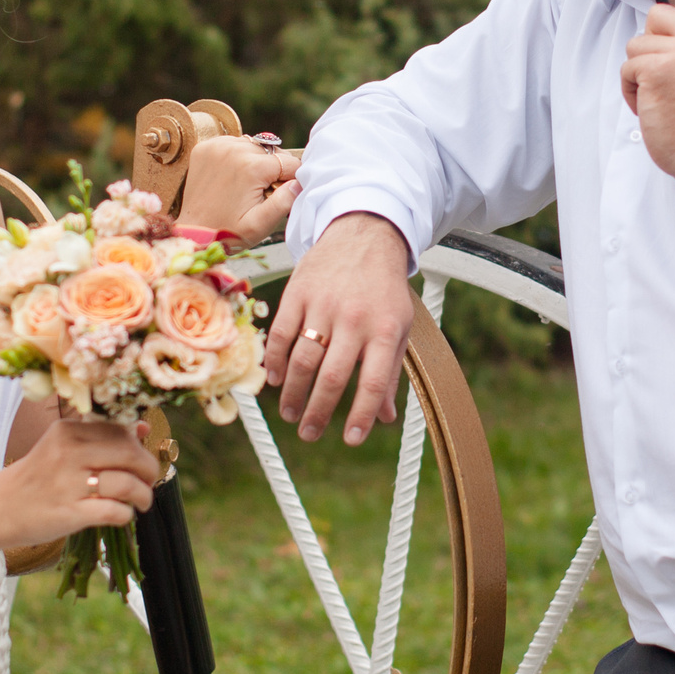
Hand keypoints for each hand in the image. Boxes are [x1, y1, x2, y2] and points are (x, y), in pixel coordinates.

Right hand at [0, 417, 159, 541]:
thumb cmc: (37, 477)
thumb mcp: (62, 447)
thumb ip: (100, 436)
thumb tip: (142, 427)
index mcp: (68, 430)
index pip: (120, 430)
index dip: (140, 446)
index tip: (141, 459)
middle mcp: (69, 453)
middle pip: (129, 454)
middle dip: (149, 469)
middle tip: (149, 481)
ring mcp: (68, 484)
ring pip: (126, 483)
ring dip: (143, 494)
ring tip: (141, 501)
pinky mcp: (70, 512)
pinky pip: (114, 511)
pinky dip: (126, 514)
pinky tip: (123, 514)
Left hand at [177, 134, 302, 238]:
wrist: (194, 232)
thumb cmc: (228, 231)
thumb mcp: (260, 225)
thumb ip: (284, 202)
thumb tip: (298, 182)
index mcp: (250, 167)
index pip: (289, 163)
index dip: (290, 179)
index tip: (278, 194)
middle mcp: (233, 149)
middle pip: (271, 153)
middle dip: (272, 171)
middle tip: (259, 193)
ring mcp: (216, 146)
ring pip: (253, 146)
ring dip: (255, 161)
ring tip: (245, 185)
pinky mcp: (204, 147)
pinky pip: (234, 144)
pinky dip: (237, 157)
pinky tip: (232, 176)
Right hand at [263, 212, 414, 445]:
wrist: (365, 233)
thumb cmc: (383, 287)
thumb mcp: (398, 327)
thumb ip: (389, 372)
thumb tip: (383, 416)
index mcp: (384, 330)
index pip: (373, 382)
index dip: (361, 415)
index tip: (351, 439)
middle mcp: (354, 319)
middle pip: (331, 377)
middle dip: (318, 412)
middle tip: (310, 434)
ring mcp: (323, 304)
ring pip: (303, 359)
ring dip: (293, 393)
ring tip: (291, 414)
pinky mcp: (298, 292)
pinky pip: (281, 333)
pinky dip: (276, 360)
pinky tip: (276, 380)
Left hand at [621, 0, 674, 178]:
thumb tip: (672, 39)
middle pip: (658, 14)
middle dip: (650, 42)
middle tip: (663, 72)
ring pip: (636, 45)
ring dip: (638, 73)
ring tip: (657, 96)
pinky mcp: (656, 68)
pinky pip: (627, 68)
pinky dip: (631, 90)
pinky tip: (648, 106)